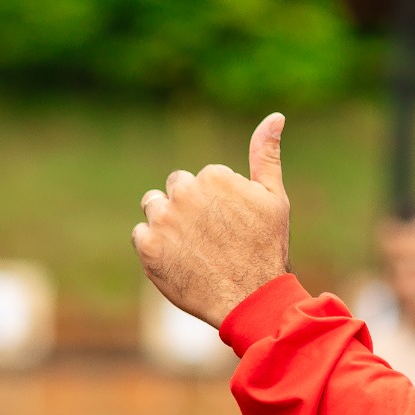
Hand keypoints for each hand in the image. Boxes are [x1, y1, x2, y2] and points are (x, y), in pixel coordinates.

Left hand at [132, 113, 290, 328]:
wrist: (250, 298)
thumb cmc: (266, 248)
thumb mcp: (273, 197)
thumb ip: (266, 154)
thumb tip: (275, 116)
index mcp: (213, 176)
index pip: (202, 179)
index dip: (217, 203)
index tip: (229, 224)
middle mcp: (185, 192)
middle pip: (175, 189)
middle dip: (187, 207)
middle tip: (209, 237)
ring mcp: (164, 220)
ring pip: (153, 207)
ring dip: (166, 222)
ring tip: (191, 247)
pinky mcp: (147, 247)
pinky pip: (140, 235)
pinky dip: (154, 247)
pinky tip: (178, 260)